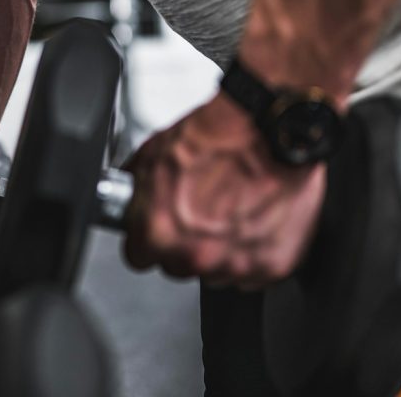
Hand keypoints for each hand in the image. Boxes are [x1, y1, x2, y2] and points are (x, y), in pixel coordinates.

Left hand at [123, 93, 325, 288]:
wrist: (268, 128)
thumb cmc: (218, 137)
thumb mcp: (152, 154)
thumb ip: (136, 192)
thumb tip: (129, 201)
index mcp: (159, 232)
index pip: (138, 257)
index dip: (148, 239)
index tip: (157, 229)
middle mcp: (195, 255)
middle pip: (178, 266)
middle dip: (185, 243)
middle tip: (201, 210)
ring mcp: (235, 264)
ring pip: (216, 271)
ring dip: (220, 249)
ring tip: (231, 209)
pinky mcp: (271, 266)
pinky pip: (254, 271)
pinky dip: (255, 250)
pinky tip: (254, 217)